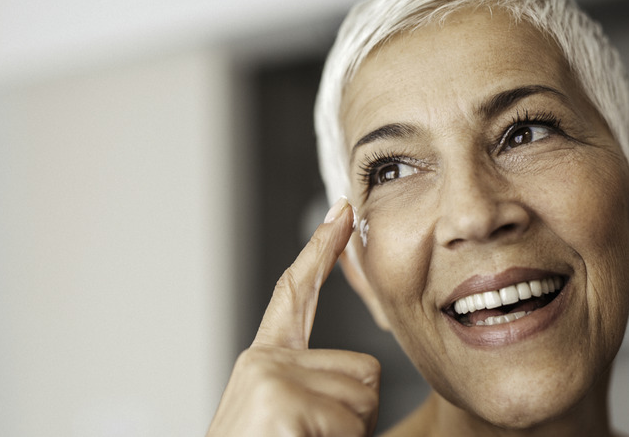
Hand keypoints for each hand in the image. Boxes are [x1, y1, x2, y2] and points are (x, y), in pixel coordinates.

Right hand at [207, 198, 380, 435]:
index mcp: (266, 366)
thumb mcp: (286, 415)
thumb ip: (316, 384)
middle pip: (365, 370)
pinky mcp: (277, 396)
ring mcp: (267, 376)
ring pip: (364, 398)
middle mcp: (262, 362)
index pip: (294, 295)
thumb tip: (365, 379)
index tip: (342, 213)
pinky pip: (350, 421)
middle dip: (356, 416)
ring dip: (347, 436)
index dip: (319, 251)